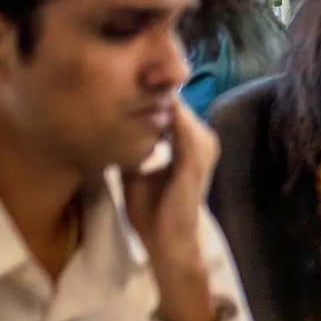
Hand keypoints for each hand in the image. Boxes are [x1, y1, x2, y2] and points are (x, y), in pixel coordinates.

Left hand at [123, 100, 221, 320]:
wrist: (166, 240)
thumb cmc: (152, 212)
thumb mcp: (136, 174)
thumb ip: (135, 151)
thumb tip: (117, 131)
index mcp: (189, 146)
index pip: (174, 113)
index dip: (155, 98)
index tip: (132, 86)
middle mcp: (202, 144)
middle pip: (181, 109)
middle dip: (160, 95)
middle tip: (138, 81)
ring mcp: (202, 151)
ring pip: (184, 115)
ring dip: (165, 103)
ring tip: (142, 91)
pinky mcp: (196, 161)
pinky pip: (184, 131)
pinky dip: (171, 118)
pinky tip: (154, 109)